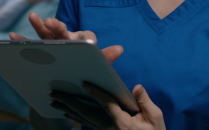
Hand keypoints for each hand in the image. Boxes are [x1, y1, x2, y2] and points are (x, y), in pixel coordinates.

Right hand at [9, 12, 123, 62]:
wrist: (71, 82)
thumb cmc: (86, 69)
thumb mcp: (96, 66)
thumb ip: (105, 58)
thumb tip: (120, 48)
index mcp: (84, 42)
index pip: (87, 37)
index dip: (86, 39)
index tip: (87, 43)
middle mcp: (68, 39)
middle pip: (63, 30)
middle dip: (56, 25)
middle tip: (50, 21)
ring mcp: (53, 43)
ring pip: (46, 32)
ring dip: (38, 24)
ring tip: (32, 15)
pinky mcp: (42, 49)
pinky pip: (31, 44)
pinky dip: (22, 40)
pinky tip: (11, 36)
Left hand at [51, 83, 165, 129]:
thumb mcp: (155, 118)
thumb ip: (145, 102)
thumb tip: (137, 87)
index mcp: (122, 123)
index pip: (106, 105)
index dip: (95, 93)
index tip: (84, 83)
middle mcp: (109, 128)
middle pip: (86, 113)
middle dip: (69, 101)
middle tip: (54, 92)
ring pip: (82, 119)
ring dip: (67, 109)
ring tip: (53, 100)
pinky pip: (85, 124)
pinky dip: (74, 117)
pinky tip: (66, 111)